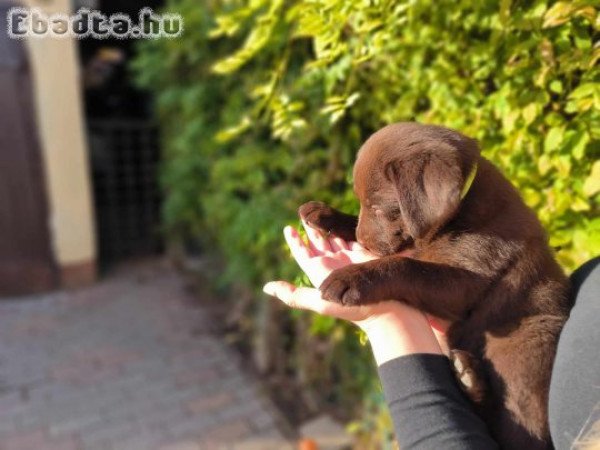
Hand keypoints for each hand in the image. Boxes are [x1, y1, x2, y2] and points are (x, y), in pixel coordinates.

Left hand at [263, 224, 383, 322]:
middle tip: (304, 212)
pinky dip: (344, 228)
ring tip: (318, 212)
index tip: (288, 228)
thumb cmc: (349, 307)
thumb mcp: (318, 302)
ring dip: (326, 225)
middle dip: (310, 228)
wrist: (382, 308)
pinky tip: (339, 219)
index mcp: (319, 272)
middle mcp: (332, 264)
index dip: (295, 241)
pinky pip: (350, 237)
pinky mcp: (362, 254)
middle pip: (318, 241)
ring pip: (333, 237)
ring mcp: (347, 258)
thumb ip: (293, 295)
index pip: (303, 253)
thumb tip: (266, 288)